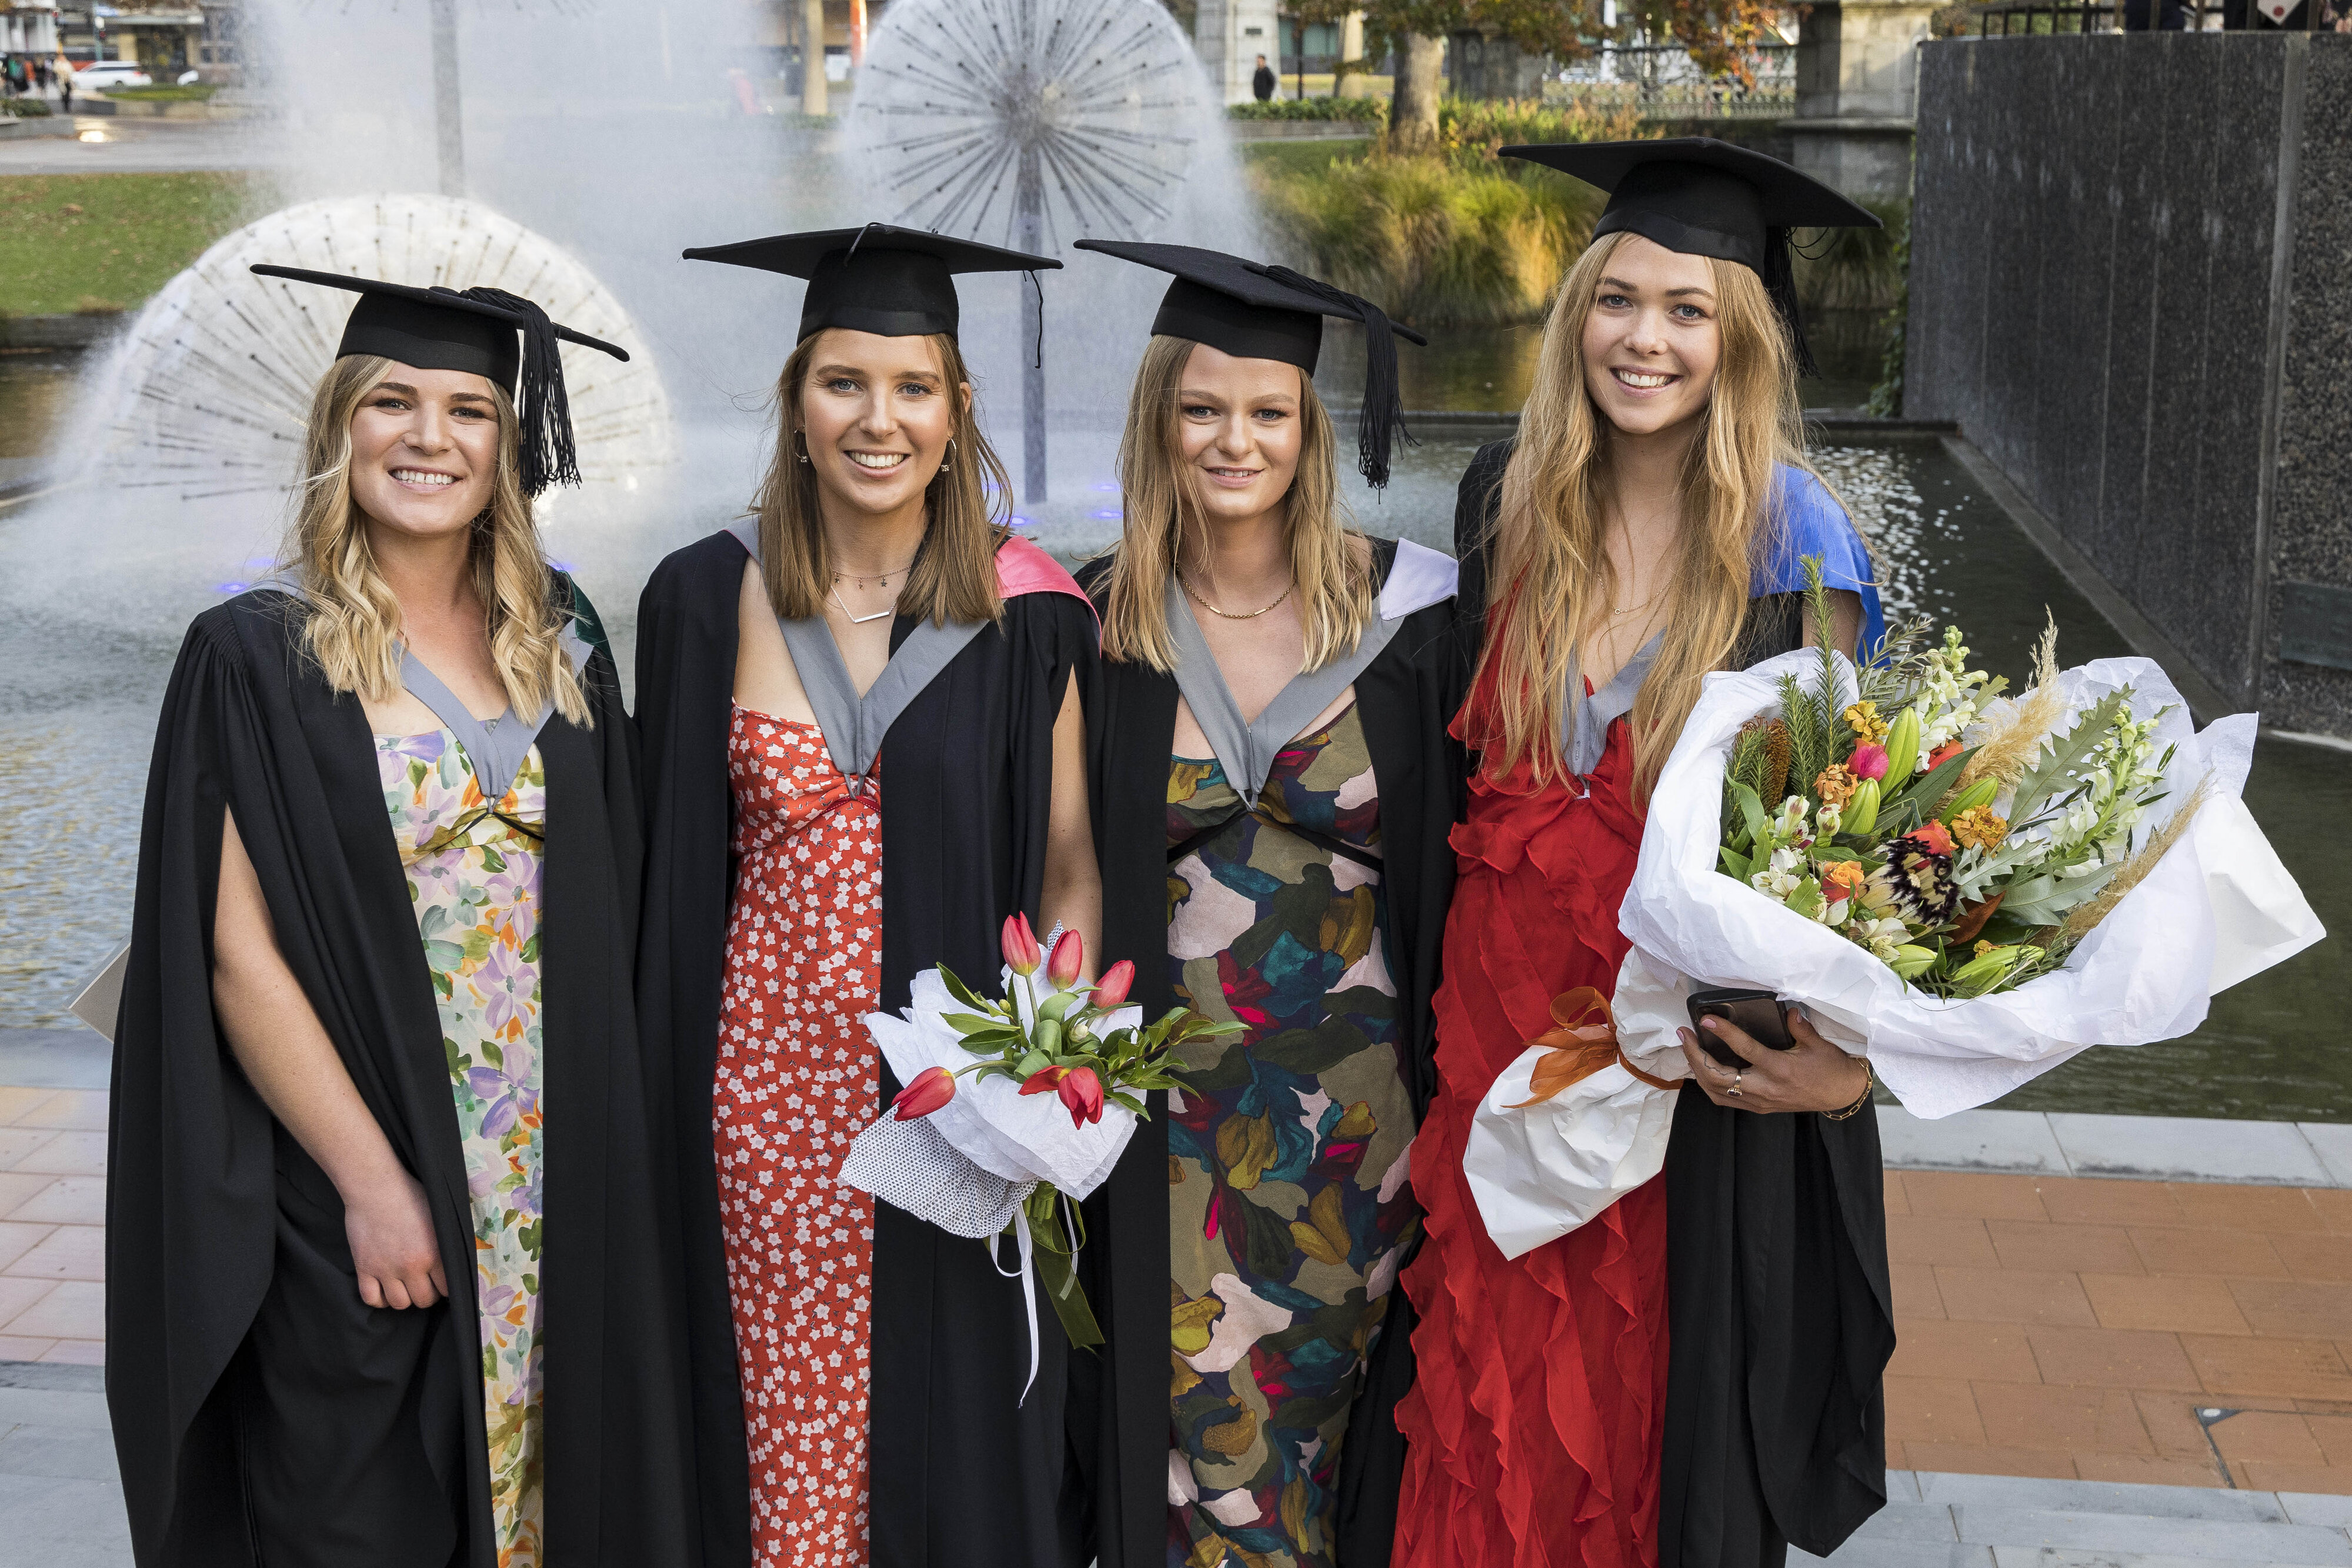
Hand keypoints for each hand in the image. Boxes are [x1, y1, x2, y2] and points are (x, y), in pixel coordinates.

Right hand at [343, 1168, 446, 1309]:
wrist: (376, 1187)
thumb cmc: (411, 1194)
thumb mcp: (440, 1215)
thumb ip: (449, 1239)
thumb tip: (460, 1255)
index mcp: (434, 1253)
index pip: (447, 1288)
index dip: (447, 1288)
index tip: (443, 1283)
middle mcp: (411, 1266)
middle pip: (423, 1300)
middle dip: (427, 1294)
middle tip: (424, 1284)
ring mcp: (385, 1269)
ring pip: (399, 1304)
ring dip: (404, 1298)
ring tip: (405, 1286)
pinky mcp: (364, 1268)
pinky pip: (371, 1298)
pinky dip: (378, 1299)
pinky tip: (384, 1290)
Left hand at [1677, 1007, 1869, 1114]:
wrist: (1841, 1094)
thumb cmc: (1831, 1067)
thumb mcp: (1818, 1044)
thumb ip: (1799, 1027)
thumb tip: (1787, 1011)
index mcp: (1779, 1069)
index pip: (1745, 1050)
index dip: (1724, 1034)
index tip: (1705, 1020)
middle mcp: (1765, 1088)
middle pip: (1718, 1077)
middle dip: (1695, 1056)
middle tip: (1684, 1035)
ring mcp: (1760, 1101)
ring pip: (1716, 1091)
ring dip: (1697, 1071)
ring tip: (1688, 1049)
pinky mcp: (1759, 1107)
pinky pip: (1724, 1099)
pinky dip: (1709, 1084)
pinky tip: (1703, 1069)